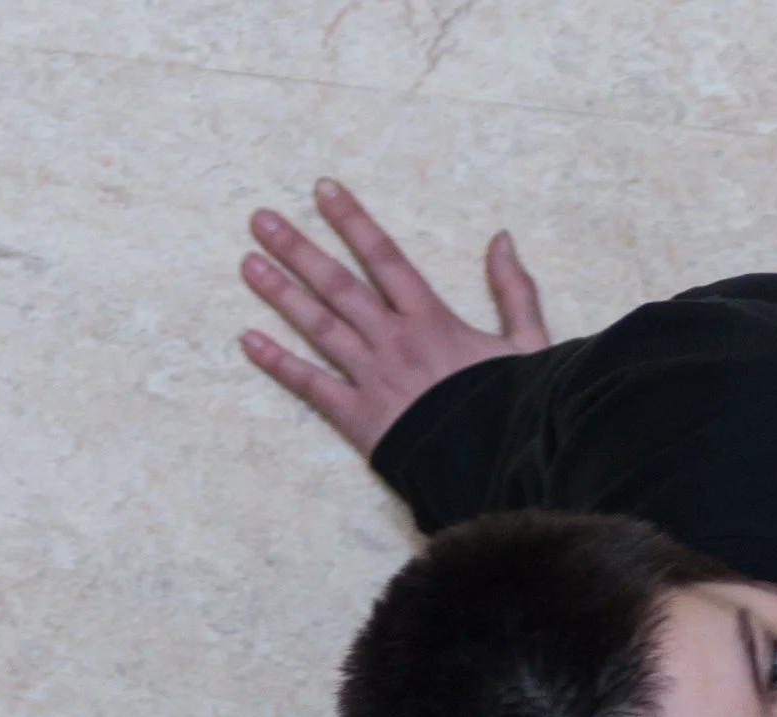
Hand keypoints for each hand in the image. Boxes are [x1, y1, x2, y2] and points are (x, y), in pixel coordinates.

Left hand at [238, 177, 549, 456]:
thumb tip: (501, 239)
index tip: (322, 190)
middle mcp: (394, 341)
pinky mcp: (360, 418)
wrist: (502, 465)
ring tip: (247, 264)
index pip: (384, 258)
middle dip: (297, 249)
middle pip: (338, 285)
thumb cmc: (519, 409)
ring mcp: (372, 378)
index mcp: (432, 320)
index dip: (353, 221)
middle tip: (260, 219)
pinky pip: (311, 385)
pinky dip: (278, 363)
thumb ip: (514, 292)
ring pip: (318, 326)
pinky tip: (248, 341)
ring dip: (281, 294)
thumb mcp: (529, 345)